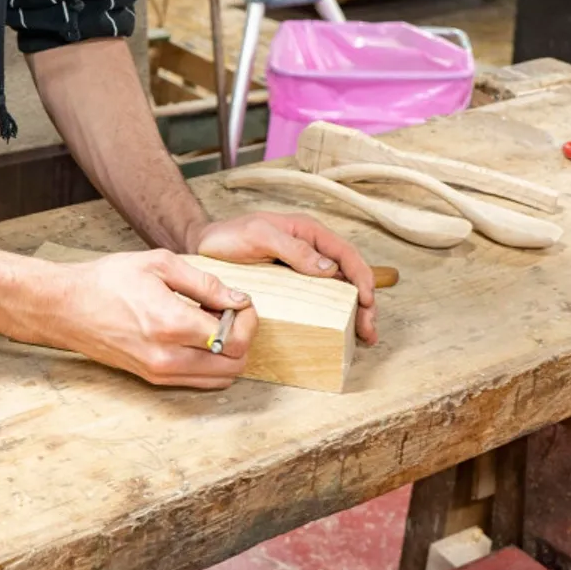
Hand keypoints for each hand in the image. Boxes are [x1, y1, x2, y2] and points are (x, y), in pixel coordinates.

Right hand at [49, 249, 258, 388]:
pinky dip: (210, 362)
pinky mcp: (153, 379)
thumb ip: (205, 283)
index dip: (247, 320)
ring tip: (211, 324)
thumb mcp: (159, 264)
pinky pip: (199, 381)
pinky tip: (195, 336)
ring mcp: (160, 372)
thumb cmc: (108, 280)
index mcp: (171, 324)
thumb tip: (238, 299)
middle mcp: (168, 357)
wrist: (67, 307)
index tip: (239, 303)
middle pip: (235, 365)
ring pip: (221, 379)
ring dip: (228, 353)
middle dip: (242, 338)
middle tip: (229, 313)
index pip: (234, 339)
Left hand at [186, 211, 377, 344]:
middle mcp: (311, 250)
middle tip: (368, 330)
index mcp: (309, 232)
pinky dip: (334, 314)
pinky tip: (338, 331)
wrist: (202, 246)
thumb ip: (291, 248)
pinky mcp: (292, 286)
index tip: (367, 301)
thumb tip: (329, 268)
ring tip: (361, 337)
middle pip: (349, 275)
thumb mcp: (258, 236)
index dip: (362, 277)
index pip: (346, 254)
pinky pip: (319, 299)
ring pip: (338, 290)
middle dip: (365, 303)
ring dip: (353, 312)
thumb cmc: (227, 236)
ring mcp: (303, 269)